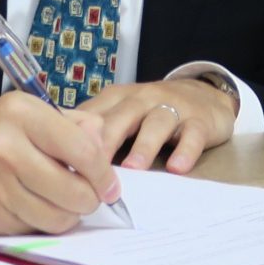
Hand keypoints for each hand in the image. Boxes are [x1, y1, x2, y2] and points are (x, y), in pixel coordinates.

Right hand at [0, 91, 121, 234]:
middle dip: (88, 199)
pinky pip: (31, 230)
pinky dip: (37, 223)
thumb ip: (68, 125)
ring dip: (65, 215)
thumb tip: (104, 145)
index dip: (104, 174)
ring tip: (56, 201)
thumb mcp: (22, 114)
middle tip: (84, 196)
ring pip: (57, 217)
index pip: (84, 151)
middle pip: (75, 191)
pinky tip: (28, 207)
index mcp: (20, 114)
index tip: (109, 185)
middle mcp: (5, 147)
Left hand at [78, 77, 238, 172]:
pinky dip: (185, 150)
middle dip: (105, 142)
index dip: (78, 137)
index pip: (94, 115)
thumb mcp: (122, 113)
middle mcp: (143, 99)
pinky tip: (177, 167)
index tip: (62, 162)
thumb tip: (57, 159)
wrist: (206, 94)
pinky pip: (192, 134)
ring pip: (156, 124)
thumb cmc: (153, 111)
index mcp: (118, 99)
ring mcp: (172, 108)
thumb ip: (96, 130)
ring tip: (133, 169)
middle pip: (121, 118)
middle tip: (90, 169)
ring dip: (144, 146)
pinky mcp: (200, 121)